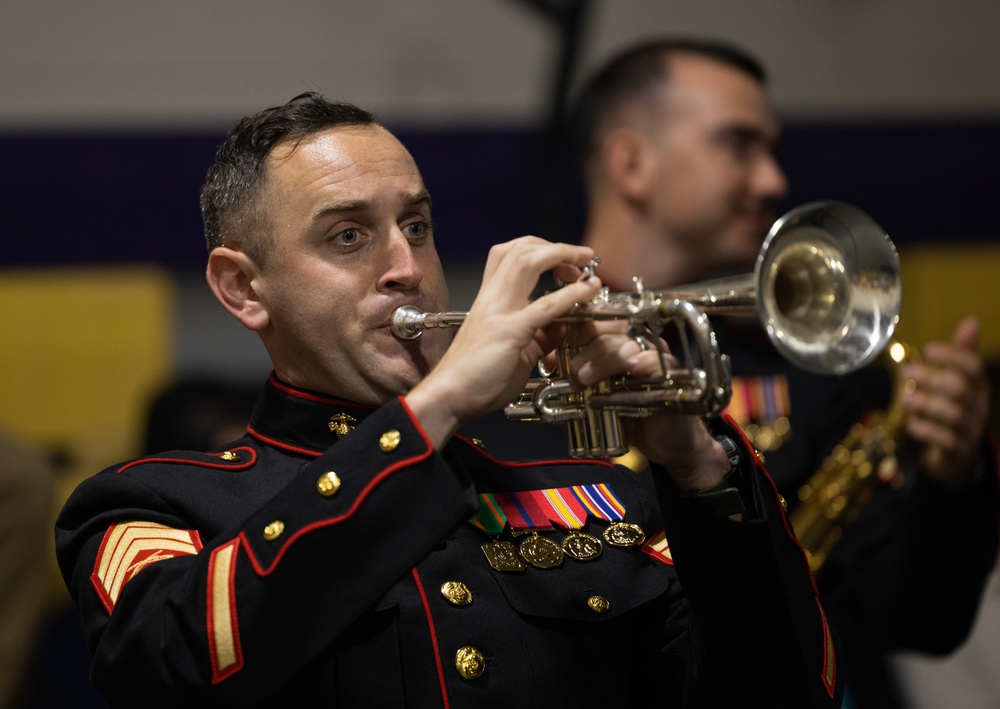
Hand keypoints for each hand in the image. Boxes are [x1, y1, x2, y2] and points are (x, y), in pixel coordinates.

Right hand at [406, 237, 600, 447]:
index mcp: (489, 300)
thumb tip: (564, 325)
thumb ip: (539, 335)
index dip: (542, 249)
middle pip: (520, 249)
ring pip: (526, 261)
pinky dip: (571, 293)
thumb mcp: (515, 350)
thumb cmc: (475, 379)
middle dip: (555, 246)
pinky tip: (588, 289)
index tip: (567, 260)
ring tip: (584, 262)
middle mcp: (491, 298)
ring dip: (561, 255)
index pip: (510, 255)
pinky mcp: (509, 332)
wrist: (448, 398)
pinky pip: (544, 306)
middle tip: (581, 256)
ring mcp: (499, 312)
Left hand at [567, 321, 731, 490]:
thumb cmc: (631, 415)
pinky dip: (643, 362)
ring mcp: (655, 355)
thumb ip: (576, 375)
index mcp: (619, 342)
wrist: (665, 442)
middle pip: (608, 332)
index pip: (594, 324)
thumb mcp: (597, 394)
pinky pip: (656, 361)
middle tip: (572, 373)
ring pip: (626, 345)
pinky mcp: (670, 373)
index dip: (573, 336)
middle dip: (584, 350)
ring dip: (603, 359)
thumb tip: (548, 361)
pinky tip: (631, 367)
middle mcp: (638, 343)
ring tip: (585, 378)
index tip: (555, 357)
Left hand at [902, 316, 990, 488]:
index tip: (928, 349)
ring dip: (926, 403)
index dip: (953, 356)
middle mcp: (978, 406)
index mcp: (978, 386)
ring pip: (953, 414)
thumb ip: (961, 354)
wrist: (956, 455)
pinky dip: (928, 431)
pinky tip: (912, 425)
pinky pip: (946, 440)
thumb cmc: (953, 409)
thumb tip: (972, 321)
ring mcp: (970, 429)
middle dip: (933, 378)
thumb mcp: (959, 381)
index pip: (973, 367)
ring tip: (905, 398)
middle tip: (907, 371)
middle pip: (961, 388)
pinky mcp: (958, 450)